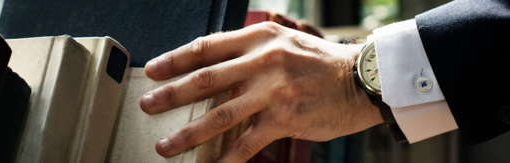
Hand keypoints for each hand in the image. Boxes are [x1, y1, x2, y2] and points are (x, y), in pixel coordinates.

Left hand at [140, 22, 382, 161]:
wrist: (362, 80)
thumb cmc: (319, 63)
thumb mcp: (283, 42)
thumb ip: (249, 51)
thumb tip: (210, 68)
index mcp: (259, 38)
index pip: (206, 47)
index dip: (175, 59)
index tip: (153, 70)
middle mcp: (263, 61)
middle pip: (205, 80)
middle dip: (170, 94)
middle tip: (147, 105)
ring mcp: (273, 91)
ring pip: (219, 115)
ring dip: (188, 133)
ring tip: (166, 145)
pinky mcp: (285, 120)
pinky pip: (246, 143)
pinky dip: (226, 159)